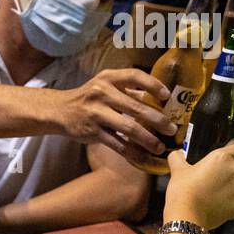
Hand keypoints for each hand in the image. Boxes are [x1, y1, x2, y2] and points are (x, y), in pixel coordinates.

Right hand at [57, 68, 173, 157]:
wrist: (61, 111)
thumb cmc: (90, 97)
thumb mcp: (105, 85)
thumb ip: (128, 90)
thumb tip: (159, 101)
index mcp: (108, 78)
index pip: (135, 76)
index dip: (153, 85)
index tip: (167, 96)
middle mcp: (102, 93)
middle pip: (136, 107)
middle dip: (158, 120)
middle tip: (172, 129)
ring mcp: (97, 114)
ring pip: (129, 128)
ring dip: (148, 140)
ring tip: (160, 147)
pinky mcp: (93, 132)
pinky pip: (117, 144)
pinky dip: (132, 152)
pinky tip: (143, 157)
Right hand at [164, 141, 233, 229]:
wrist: (187, 216)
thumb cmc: (183, 190)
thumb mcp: (177, 169)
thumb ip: (178, 156)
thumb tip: (179, 153)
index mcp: (222, 157)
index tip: (228, 156)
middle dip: (229, 171)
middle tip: (214, 178)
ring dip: (229, 186)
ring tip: (212, 193)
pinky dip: (229, 201)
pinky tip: (215, 204)